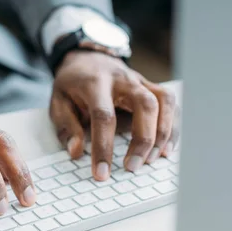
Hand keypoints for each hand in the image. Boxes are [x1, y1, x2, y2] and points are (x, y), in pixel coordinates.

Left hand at [50, 51, 179, 179]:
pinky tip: (166, 149)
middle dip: (143, 139)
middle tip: (133, 167)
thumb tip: (76, 151)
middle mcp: (123, 80)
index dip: (104, 146)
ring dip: (164, 133)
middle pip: (144, 105)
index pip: (103, 116)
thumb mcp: (58, 102)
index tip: (101, 173)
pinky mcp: (152, 87)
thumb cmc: (73, 84)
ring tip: (153, 159)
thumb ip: (67, 126)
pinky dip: (173, 127)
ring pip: (164, 101)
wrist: (87, 57)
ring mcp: (141, 81)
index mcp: (95, 83)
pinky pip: (170, 103)